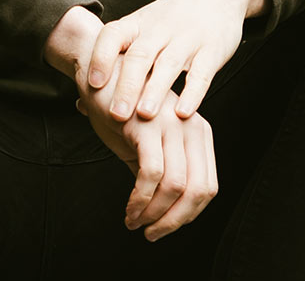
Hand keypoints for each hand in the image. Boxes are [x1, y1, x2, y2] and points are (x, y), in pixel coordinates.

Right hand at [44, 4, 218, 240]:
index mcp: (198, 131)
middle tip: (151, 234)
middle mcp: (191, 126)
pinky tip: (130, 209)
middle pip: (198, 190)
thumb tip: (164, 213)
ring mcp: (171, 123)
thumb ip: (163, 171)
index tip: (165, 228)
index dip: (188, 215)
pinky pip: (151, 174)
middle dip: (175, 221)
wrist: (97, 70)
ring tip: (135, 222)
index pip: (207, 185)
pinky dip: (141, 200)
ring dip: (155, 214)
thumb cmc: (121, 108)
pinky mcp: (147, 124)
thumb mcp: (148, 143)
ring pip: (176, 186)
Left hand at [87, 0, 267, 121]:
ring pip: (169, 64)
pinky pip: (201, 73)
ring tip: (145, 115)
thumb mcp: (141, 30)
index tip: (92, 83)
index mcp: (138, 23)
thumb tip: (81, 104)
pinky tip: (183, 112)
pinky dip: (193, 93)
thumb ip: (115, 67)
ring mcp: (187, 38)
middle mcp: (160, 28)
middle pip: (140, 55)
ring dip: (156, 90)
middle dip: (127, 85)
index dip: (101, 57)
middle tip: (116, 114)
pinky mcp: (212, 50)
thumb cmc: (170, 19)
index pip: (114, 34)